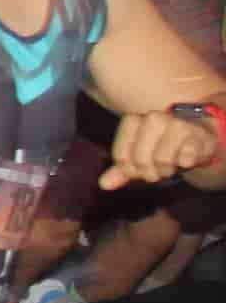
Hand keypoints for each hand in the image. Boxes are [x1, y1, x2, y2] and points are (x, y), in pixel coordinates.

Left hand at [105, 103, 222, 186]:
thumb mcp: (139, 157)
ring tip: (171, 165)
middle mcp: (152, 117)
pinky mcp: (195, 133)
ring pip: (162, 159)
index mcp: (132, 120)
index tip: (138, 171)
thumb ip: (121, 170)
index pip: (120, 156)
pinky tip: (186, 158)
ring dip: (167, 170)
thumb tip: (104, 184)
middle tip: (157, 171)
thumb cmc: (163, 146)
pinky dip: (185, 164)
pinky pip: (185, 158)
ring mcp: (175, 123)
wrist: (197, 137)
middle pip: (140, 159)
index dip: (129, 170)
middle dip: (149, 173)